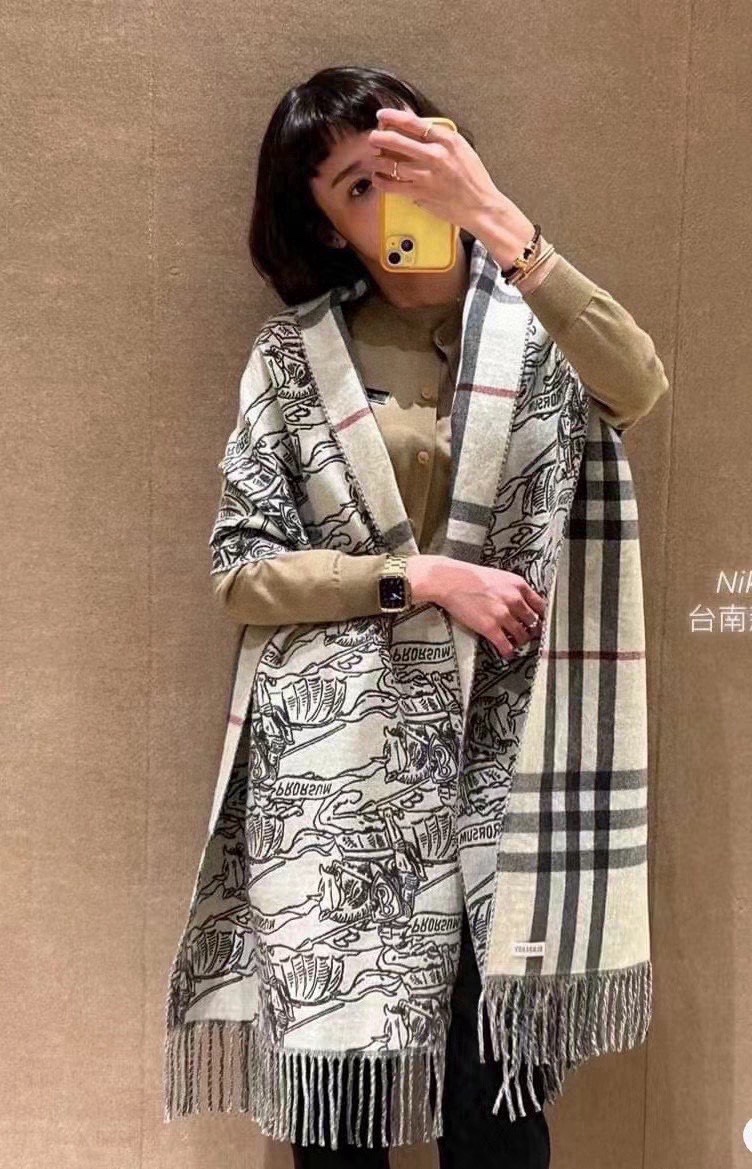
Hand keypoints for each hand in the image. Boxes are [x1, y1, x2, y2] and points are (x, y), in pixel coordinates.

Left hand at [366, 106, 530, 248]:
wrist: (481, 206)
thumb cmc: (473, 178)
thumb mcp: (461, 149)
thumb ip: (440, 138)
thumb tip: (417, 128)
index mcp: (446, 140)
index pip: (413, 122)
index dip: (393, 116)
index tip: (381, 115)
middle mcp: (435, 155)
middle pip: (396, 141)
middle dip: (379, 138)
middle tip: (373, 138)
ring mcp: (426, 175)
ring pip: (390, 164)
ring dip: (377, 161)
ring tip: (374, 160)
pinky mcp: (420, 193)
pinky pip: (392, 186)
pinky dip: (381, 181)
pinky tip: (378, 179)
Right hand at [406, 555, 546, 660]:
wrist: (449, 580)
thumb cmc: (469, 576)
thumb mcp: (498, 576)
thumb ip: (511, 589)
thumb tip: (518, 601)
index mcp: (518, 585)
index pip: (540, 605)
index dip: (541, 616)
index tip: (539, 621)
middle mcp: (515, 600)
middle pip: (533, 622)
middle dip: (531, 631)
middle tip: (528, 635)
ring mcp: (503, 615)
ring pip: (522, 636)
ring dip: (520, 642)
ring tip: (516, 644)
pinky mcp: (490, 628)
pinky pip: (506, 645)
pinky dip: (509, 652)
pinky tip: (507, 654)